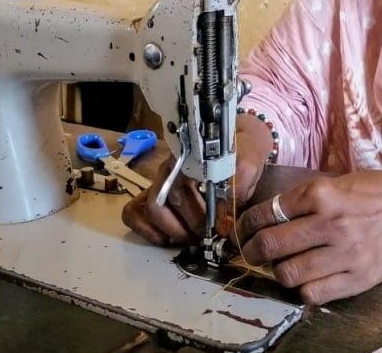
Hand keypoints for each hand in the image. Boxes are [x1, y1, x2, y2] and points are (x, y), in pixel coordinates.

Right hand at [121, 114, 273, 245]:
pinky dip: (147, 231)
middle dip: (190, 228)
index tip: (218, 227)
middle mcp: (169, 169)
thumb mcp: (248, 166)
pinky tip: (169, 239)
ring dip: (172, 231)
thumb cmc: (241, 155)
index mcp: (189, 159)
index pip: (184, 190)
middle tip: (209, 236)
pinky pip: (133, 213)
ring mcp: (157, 181)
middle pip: (167, 205)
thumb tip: (223, 221)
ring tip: (193, 239)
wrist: (236, 143)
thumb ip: (238, 189)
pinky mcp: (151, 194)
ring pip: (150, 211)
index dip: (200, 216)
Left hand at [236, 171, 381, 304]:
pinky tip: (306, 278)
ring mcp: (345, 254)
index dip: (248, 224)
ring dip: (278, 271)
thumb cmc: (376, 193)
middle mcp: (331, 223)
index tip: (245, 230)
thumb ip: (305, 199)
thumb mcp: (337, 183)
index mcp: (323, 194)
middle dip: (253, 250)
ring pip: (289, 273)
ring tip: (282, 264)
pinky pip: (314, 293)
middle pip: (272, 244)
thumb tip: (268, 215)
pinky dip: (303, 288)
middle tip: (253, 251)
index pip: (269, 212)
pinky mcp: (358, 278)